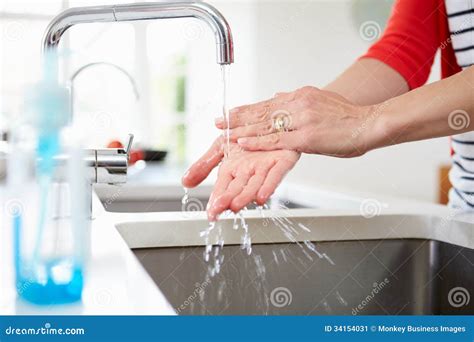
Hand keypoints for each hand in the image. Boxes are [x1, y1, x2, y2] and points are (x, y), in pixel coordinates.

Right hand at [182, 136, 299, 220]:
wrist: (269, 119)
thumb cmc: (246, 135)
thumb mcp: (220, 147)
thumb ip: (204, 165)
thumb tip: (185, 182)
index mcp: (233, 170)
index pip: (222, 188)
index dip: (216, 200)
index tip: (210, 213)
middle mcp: (248, 172)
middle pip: (237, 188)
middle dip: (228, 199)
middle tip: (219, 209)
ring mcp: (265, 168)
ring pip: (255, 185)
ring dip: (246, 196)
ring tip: (236, 205)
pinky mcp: (282, 161)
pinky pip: (276, 174)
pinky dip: (269, 184)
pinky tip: (262, 195)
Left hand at [215, 86, 377, 157]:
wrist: (369, 123)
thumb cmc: (349, 117)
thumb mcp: (322, 100)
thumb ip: (300, 102)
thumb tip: (279, 96)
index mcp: (302, 95)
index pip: (268, 102)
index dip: (248, 109)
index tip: (232, 112)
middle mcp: (298, 103)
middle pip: (261, 111)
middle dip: (238, 117)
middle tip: (219, 120)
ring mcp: (301, 120)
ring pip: (265, 125)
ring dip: (241, 129)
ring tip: (224, 132)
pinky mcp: (305, 137)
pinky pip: (276, 140)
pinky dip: (257, 142)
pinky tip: (242, 142)